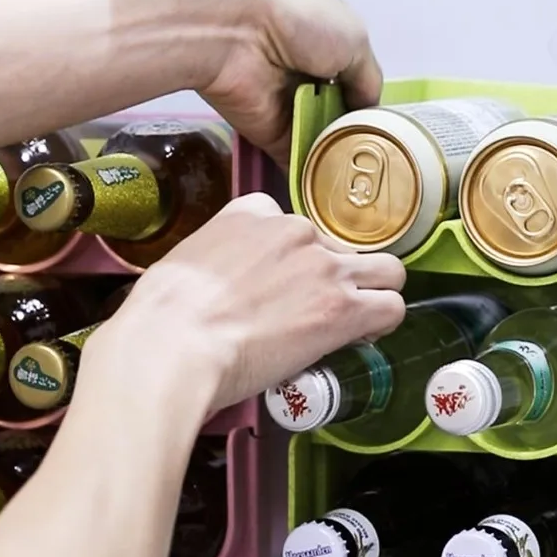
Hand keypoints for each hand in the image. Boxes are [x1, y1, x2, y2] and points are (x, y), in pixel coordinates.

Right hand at [85, 193, 405, 415]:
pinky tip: (360, 338)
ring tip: (354, 324)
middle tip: (321, 310)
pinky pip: (391, 306)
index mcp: (254, 212)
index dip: (300, 264)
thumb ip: (219, 264)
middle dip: (341, 278)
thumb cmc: (165, 318)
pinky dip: (382, 324)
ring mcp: (324, 268)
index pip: (298, 229)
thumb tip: (223, 291)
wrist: (173, 343)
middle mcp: (296, 231)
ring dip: (375, 295)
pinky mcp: (342, 307)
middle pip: (345, 249)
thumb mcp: (187, 263)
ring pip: (386, 271)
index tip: (288, 290)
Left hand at [170, 0, 382, 165]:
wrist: (234, 34)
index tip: (383, 128)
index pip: (356, 81)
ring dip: (340, 161)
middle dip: (356, 137)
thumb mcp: (354, 38)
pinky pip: (299, 163)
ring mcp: (289, 108)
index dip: (368, 103)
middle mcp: (307, 74)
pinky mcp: (271, 136)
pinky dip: (314, 179)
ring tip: (362, 180)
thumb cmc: (299, 21)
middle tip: (375, 159)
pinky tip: (336, 195)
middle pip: (340, 116)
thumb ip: (367, 79)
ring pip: (323, 143)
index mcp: (328, 41)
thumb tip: (368, 110)